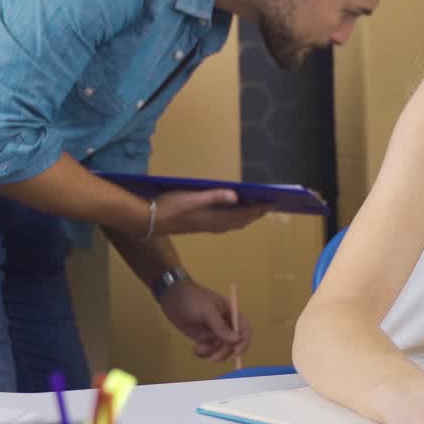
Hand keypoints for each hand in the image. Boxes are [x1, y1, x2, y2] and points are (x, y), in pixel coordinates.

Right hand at [154, 189, 273, 235]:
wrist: (149, 221)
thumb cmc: (170, 207)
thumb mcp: (192, 198)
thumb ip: (214, 197)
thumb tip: (236, 196)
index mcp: (214, 218)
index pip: (244, 214)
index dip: (260, 209)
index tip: (274, 202)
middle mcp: (213, 225)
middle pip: (241, 221)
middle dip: (256, 214)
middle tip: (269, 205)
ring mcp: (206, 226)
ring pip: (233, 223)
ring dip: (246, 217)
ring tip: (256, 209)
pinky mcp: (199, 225)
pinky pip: (224, 223)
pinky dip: (234, 218)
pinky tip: (232, 213)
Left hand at [159, 279, 252, 361]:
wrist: (172, 297)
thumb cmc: (193, 300)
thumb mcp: (208, 312)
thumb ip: (221, 327)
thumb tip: (237, 340)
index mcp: (231, 314)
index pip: (244, 329)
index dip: (244, 342)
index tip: (237, 352)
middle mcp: (225, 324)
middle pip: (232, 343)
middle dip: (225, 351)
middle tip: (214, 358)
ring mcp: (213, 332)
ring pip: (219, 349)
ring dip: (212, 353)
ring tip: (198, 348)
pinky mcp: (202, 337)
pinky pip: (208, 350)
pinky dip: (203, 353)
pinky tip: (195, 349)